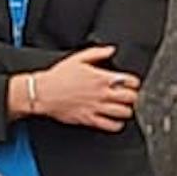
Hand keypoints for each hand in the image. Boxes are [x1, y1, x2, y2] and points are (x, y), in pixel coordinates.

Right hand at [24, 46, 139, 130]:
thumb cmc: (58, 77)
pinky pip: (111, 126)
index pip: (130, 81)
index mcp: (101, 78)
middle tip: (129, 96)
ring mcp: (96, 108)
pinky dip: (117, 124)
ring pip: (124, 113)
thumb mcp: (78, 58)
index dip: (134, 82)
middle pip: (131, 98)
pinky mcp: (89, 120)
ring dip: (127, 110)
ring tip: (123, 108)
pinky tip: (115, 120)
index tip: (131, 84)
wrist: (43, 93)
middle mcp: (102, 94)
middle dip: (133, 97)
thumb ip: (98, 53)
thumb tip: (111, 50)